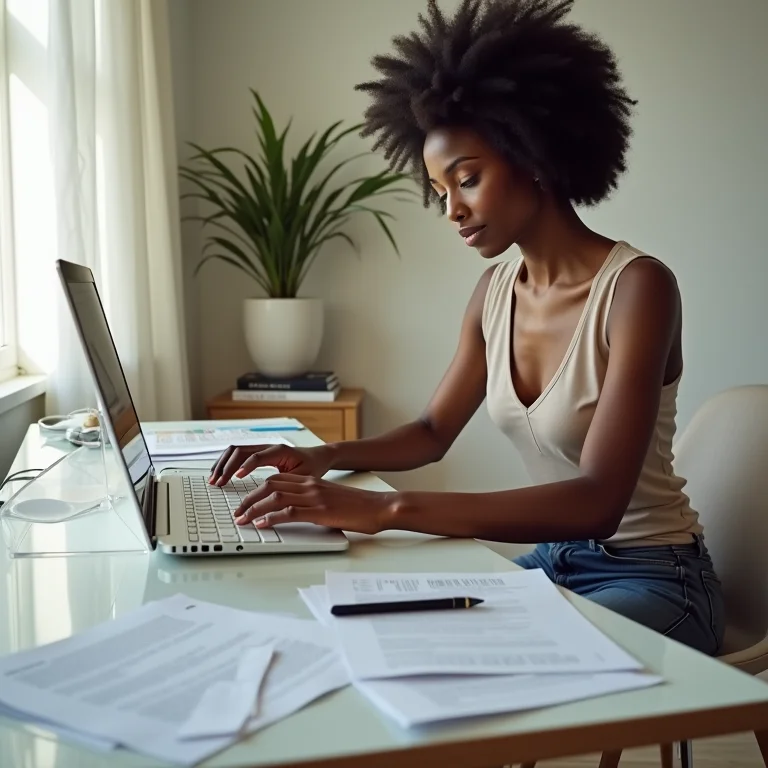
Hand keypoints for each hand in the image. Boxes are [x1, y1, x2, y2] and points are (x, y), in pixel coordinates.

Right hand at [208, 444, 331, 485]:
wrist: (318, 456)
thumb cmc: (313, 466)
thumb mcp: (304, 477)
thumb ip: (288, 483)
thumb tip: (271, 492)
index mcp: (280, 451)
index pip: (257, 456)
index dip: (244, 466)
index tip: (236, 477)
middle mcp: (268, 447)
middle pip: (240, 450)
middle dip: (226, 466)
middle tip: (217, 482)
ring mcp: (262, 448)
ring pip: (236, 450)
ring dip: (223, 463)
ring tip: (214, 479)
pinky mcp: (259, 453)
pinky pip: (238, 453)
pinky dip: (226, 462)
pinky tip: (220, 473)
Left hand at [232, 473, 393, 535]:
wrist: (379, 506)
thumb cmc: (358, 506)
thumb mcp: (331, 499)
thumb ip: (313, 502)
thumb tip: (296, 513)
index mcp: (311, 482)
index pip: (275, 480)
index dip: (256, 490)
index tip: (245, 502)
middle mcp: (310, 486)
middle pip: (270, 486)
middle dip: (249, 499)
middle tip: (237, 512)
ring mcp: (314, 498)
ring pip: (275, 498)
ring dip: (254, 509)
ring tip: (242, 520)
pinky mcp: (320, 512)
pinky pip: (290, 513)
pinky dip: (272, 518)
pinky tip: (262, 524)